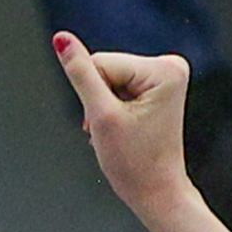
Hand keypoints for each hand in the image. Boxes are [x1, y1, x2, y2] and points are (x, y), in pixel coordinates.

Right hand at [53, 32, 200, 224]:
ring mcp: (165, 76)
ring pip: (107, 79)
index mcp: (165, 69)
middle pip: (105, 67)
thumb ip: (80, 73)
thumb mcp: (100, 114)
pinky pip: (117, 87)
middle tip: (115, 129)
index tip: (115, 122)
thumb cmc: (135, 162)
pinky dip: (111, 109)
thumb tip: (61, 38)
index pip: (100, 62)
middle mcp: (170, 66)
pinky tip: (124, 128)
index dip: (95, 96)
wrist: (156, 192)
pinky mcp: (157, 87)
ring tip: (121, 131)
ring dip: (103, 107)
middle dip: (99, 101)